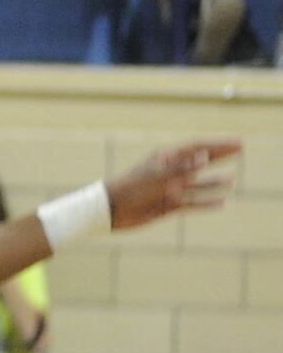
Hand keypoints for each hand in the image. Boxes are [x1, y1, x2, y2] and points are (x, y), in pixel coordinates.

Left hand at [105, 141, 239, 229]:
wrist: (112, 210)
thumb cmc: (131, 188)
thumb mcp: (159, 176)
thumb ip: (182, 167)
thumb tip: (205, 156)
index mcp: (166, 159)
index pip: (197, 147)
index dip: (218, 144)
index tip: (238, 142)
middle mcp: (170, 172)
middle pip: (200, 161)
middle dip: (220, 155)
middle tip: (240, 149)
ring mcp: (170, 189)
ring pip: (197, 183)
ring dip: (214, 181)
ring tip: (232, 178)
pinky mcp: (168, 205)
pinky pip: (192, 204)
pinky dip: (206, 203)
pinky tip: (220, 204)